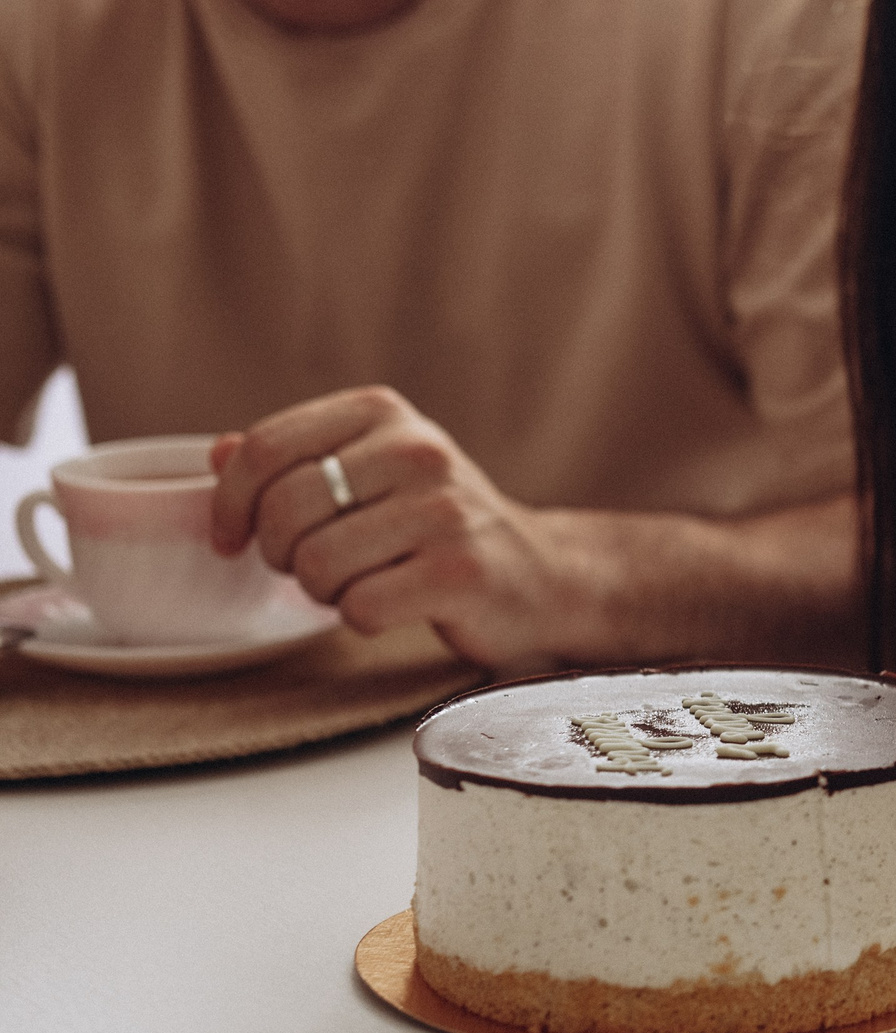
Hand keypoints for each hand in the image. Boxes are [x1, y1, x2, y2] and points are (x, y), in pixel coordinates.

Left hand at [210, 386, 576, 671]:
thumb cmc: (440, 527)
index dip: (229, 504)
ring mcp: (445, 510)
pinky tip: (398, 604)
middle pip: (283, 510)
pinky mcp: (462, 572)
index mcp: (384, 413)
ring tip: (362, 583)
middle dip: (280, 555)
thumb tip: (216, 454)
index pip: (264, 449)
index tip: (232, 538)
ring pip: (315, 564)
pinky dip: (364, 619)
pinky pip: (360, 607)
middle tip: (312, 567)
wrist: (542, 574)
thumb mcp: (370, 474)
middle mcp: (418, 450)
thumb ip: (296, 460)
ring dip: (324, 591)